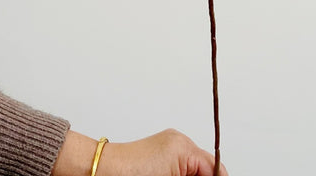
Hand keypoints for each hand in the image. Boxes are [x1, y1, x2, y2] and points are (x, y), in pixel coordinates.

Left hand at [52, 129, 228, 175]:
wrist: (99, 172)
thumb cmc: (128, 175)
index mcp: (185, 148)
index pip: (216, 169)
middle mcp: (178, 142)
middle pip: (206, 169)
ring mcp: (167, 147)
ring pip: (193, 169)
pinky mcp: (158, 155)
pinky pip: (180, 167)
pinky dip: (182, 175)